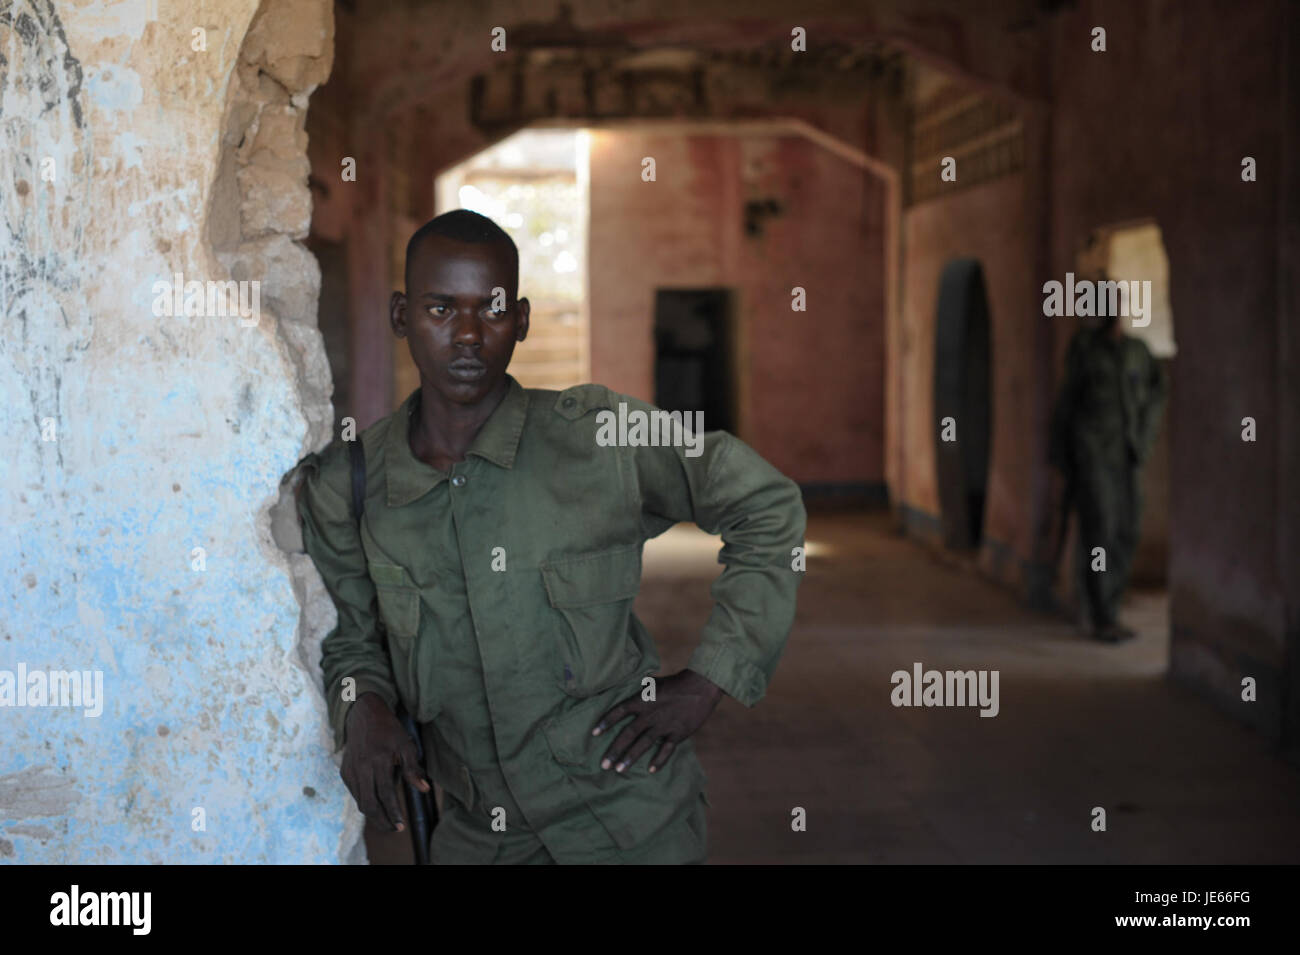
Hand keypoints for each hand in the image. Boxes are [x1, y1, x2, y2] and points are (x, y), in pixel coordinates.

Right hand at [340, 692, 430, 831]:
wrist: (364, 715)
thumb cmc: (389, 731)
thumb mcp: (406, 745)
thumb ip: (413, 769)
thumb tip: (424, 790)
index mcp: (378, 760)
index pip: (385, 794)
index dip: (393, 812)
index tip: (401, 826)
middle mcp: (362, 767)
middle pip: (369, 803)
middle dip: (382, 821)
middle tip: (394, 829)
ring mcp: (351, 770)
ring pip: (360, 801)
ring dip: (373, 815)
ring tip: (387, 822)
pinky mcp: (345, 772)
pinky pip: (355, 793)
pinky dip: (365, 802)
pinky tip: (376, 806)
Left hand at [590, 669, 723, 774]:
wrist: (701, 687)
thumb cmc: (676, 684)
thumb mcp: (654, 683)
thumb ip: (640, 691)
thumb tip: (625, 692)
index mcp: (643, 700)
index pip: (620, 711)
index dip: (606, 722)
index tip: (594, 733)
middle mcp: (651, 714)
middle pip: (628, 733)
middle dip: (614, 749)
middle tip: (603, 764)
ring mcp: (665, 725)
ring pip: (644, 744)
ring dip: (630, 757)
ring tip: (619, 770)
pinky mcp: (678, 733)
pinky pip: (667, 750)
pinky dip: (659, 760)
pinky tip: (651, 770)